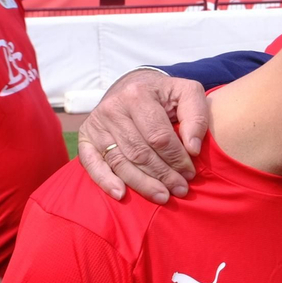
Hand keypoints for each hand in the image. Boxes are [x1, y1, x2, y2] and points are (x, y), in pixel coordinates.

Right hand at [76, 69, 209, 203]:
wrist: (133, 86)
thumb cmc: (164, 95)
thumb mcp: (187, 93)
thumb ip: (196, 116)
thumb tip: (193, 149)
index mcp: (138, 94)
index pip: (159, 136)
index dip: (176, 158)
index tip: (190, 173)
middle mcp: (113, 108)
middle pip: (139, 152)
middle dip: (163, 175)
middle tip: (180, 189)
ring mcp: (96, 124)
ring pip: (120, 162)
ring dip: (142, 184)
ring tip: (162, 196)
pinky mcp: (85, 137)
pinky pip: (92, 164)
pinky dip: (105, 181)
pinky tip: (121, 194)